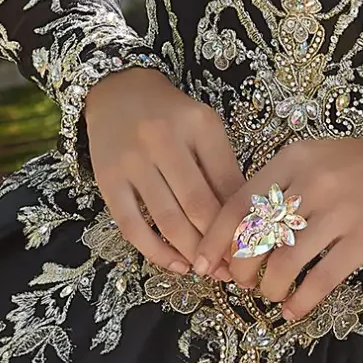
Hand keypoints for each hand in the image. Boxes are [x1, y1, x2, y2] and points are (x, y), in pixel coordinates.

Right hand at [82, 68, 244, 275]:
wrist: (117, 91)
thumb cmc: (170, 115)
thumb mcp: (204, 128)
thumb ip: (223, 168)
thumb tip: (244, 221)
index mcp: (199, 125)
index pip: (227, 183)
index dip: (242, 221)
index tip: (254, 246)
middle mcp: (164, 140)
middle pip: (199, 206)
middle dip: (219, 244)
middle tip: (234, 270)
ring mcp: (133, 162)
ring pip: (168, 220)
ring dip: (192, 253)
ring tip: (210, 271)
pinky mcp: (108, 181)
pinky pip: (132, 225)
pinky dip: (156, 251)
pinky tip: (176, 265)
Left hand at [191, 136, 362, 323]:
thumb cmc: (358, 167)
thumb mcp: (312, 160)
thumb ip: (278, 189)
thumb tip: (237, 235)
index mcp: (292, 160)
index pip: (238, 204)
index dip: (215, 241)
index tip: (203, 265)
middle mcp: (312, 183)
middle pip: (256, 236)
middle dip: (240, 268)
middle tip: (242, 282)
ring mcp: (340, 211)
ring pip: (285, 262)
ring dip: (269, 287)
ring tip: (271, 293)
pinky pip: (322, 279)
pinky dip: (301, 301)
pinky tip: (293, 310)